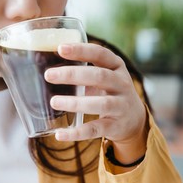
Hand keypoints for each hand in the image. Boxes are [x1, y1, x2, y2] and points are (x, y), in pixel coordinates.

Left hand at [45, 43, 147, 163]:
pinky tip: (60, 134)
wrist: (134, 119)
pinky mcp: (115, 126)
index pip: (100, 54)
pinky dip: (77, 133)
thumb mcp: (104, 76)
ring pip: (99, 103)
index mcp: (116, 67)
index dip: (81, 50)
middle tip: (48, 75)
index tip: (60, 48)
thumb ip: (84, 69)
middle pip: (99, 76)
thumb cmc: (110, 92)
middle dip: (72, 74)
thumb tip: (48, 62)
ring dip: (75, 102)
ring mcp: (120, 106)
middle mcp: (122, 84)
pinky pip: (95, 129)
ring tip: (54, 102)